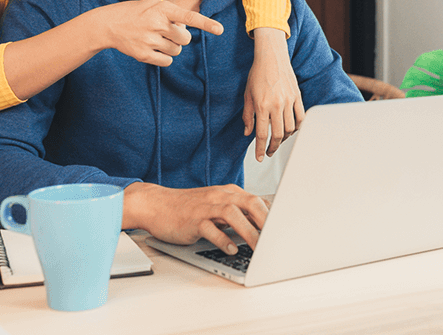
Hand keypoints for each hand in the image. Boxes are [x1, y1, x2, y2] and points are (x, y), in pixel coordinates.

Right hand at [96, 0, 222, 66]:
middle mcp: (156, 24)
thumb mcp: (155, 4)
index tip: (220, 29)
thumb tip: (186, 31)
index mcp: (162, 9)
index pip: (188, 17)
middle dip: (181, 37)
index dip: (205, 23)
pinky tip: (153, 48)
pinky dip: (165, 57)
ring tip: (156, 38)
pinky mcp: (143, 55)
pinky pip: (167, 61)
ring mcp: (149, 40)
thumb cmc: (137, 12)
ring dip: (172, 46)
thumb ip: (174, 14)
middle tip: (167, 31)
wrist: (109, 24)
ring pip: (177, 51)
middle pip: (186, 39)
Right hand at [122, 183, 268, 253]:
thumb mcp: (216, 206)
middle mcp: (219, 196)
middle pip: (249, 202)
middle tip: (277, 237)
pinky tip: (230, 249)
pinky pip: (210, 229)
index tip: (285, 229)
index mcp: (228, 193)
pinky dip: (222, 239)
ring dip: (248, 231)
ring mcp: (206, 207)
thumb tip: (261, 226)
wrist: (157, 205)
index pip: (256, 200)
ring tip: (258, 247)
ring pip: (232, 213)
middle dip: (265, 220)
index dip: (273, 214)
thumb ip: (237, 213)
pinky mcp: (192, 220)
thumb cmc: (189, 208)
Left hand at [243, 27, 304, 161]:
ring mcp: (289, 101)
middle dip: (273, 147)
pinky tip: (291, 129)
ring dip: (284, 138)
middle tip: (268, 151)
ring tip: (278, 139)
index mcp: (262, 105)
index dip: (259, 149)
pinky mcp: (297, 96)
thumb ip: (247, 116)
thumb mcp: (247, 95)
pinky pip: (300, 117)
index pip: (261, 134)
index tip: (259, 157)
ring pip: (290, 128)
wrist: (271, 57)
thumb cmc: (257, 74)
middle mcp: (276, 105)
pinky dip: (297, 126)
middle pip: (278, 135)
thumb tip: (248, 133)